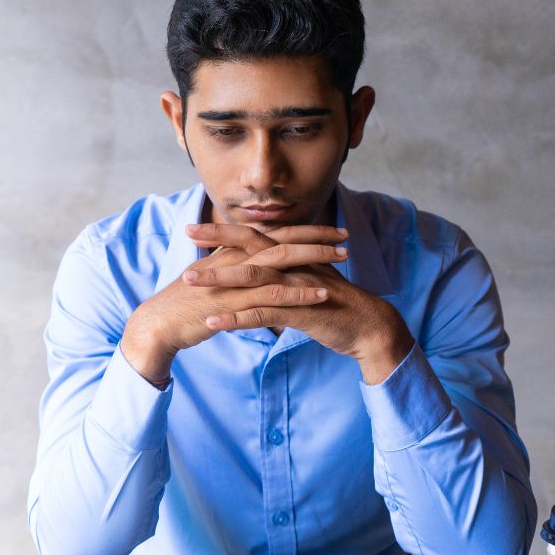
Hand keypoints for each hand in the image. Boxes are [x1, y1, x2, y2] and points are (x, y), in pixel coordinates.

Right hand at [120, 224, 348, 383]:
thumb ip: (232, 274)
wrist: (159, 324)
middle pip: (283, 240)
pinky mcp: (235, 301)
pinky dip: (301, 292)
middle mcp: (236, 258)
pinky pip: (274, 294)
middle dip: (316, 237)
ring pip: (283, 262)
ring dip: (315, 259)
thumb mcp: (211, 282)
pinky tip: (323, 294)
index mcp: (232, 251)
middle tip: (345, 237)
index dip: (303, 230)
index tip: (329, 231)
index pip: (273, 234)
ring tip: (343, 259)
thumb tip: (252, 274)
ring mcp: (235, 279)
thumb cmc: (184, 306)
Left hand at [183, 225, 414, 383]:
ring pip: (251, 278)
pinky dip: (236, 319)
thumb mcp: (306, 281)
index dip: (224, 231)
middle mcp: (292, 265)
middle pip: (248, 246)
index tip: (195, 228)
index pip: (252, 237)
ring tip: (188, 280)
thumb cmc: (335, 305)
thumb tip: (261, 268)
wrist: (369, 326)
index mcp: (292, 256)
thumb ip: (284, 273)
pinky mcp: (299, 312)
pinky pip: (262, 314)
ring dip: (217, 279)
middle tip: (186, 233)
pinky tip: (213, 324)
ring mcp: (295, 287)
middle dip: (215, 239)